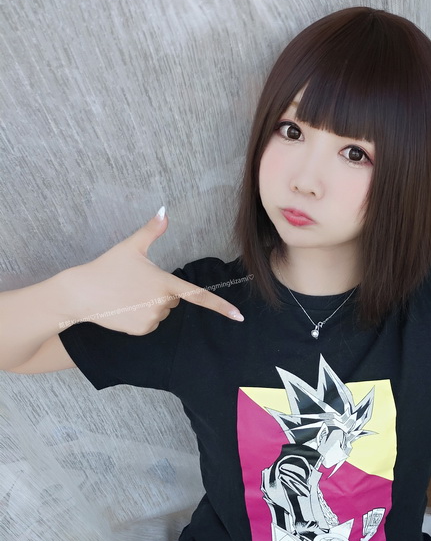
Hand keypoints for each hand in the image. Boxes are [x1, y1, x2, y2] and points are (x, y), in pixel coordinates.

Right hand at [64, 210, 243, 333]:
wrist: (82, 294)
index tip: (239, 316)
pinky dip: (141, 316)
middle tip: (136, 283)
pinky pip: (151, 323)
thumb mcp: (131, 246)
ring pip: (162, 312)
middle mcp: (162, 304)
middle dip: (160, 292)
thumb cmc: (107, 267)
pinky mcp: (142, 330)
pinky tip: (125, 307)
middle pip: (173, 299)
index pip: (198, 295)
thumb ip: (152, 230)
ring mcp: (152, 319)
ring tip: (128, 295)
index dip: (221, 306)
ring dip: (150, 304)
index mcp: (165, 282)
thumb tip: (164, 210)